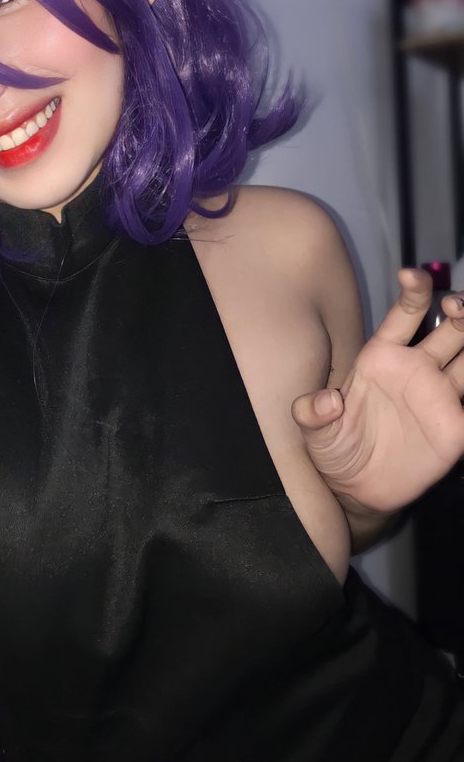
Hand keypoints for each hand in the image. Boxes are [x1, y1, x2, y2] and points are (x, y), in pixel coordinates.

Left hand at [291, 269, 463, 513]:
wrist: (353, 487)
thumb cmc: (332, 447)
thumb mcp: (312, 429)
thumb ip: (312, 412)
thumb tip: (325, 402)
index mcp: (383, 357)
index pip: (405, 314)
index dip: (414, 289)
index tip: (411, 273)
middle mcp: (417, 369)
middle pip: (450, 327)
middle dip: (461, 307)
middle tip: (457, 305)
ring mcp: (440, 395)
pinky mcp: (455, 426)